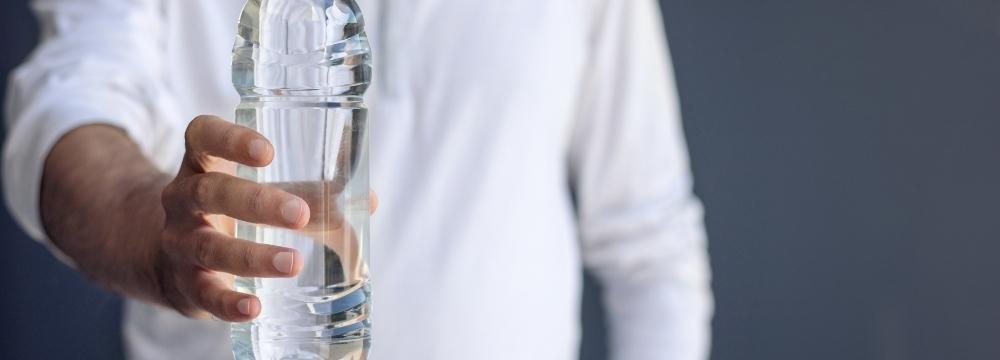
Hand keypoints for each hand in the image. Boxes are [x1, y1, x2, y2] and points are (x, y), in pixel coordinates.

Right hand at [157, 115, 316, 321]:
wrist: (172, 257)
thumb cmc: (233, 212)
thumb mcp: (261, 190)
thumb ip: (311, 192)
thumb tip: (368, 199)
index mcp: (203, 163)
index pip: (203, 136)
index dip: (230, 139)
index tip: (267, 150)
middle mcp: (183, 198)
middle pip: (209, 192)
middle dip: (256, 202)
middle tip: (300, 214)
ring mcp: (180, 242)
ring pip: (209, 245)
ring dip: (253, 255)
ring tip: (293, 262)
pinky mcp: (186, 283)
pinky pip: (204, 293)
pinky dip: (229, 302)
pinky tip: (254, 306)